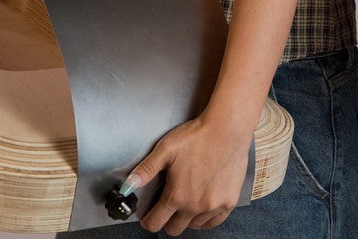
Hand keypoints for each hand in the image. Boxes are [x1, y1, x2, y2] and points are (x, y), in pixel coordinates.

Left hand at [128, 111, 252, 234]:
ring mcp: (213, 206)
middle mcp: (195, 206)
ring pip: (194, 225)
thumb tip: (128, 186)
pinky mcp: (229, 202)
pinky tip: (203, 207)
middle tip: (169, 206)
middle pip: (174, 228)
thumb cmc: (198, 136)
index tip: (149, 216)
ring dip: (188, 217)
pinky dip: (206, 218)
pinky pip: (214, 222)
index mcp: (176, 195)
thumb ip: (146, 169)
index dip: (148, 221)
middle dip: (167, 220)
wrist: (228, 129)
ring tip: (188, 201)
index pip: (155, 223)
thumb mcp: (166, 149)